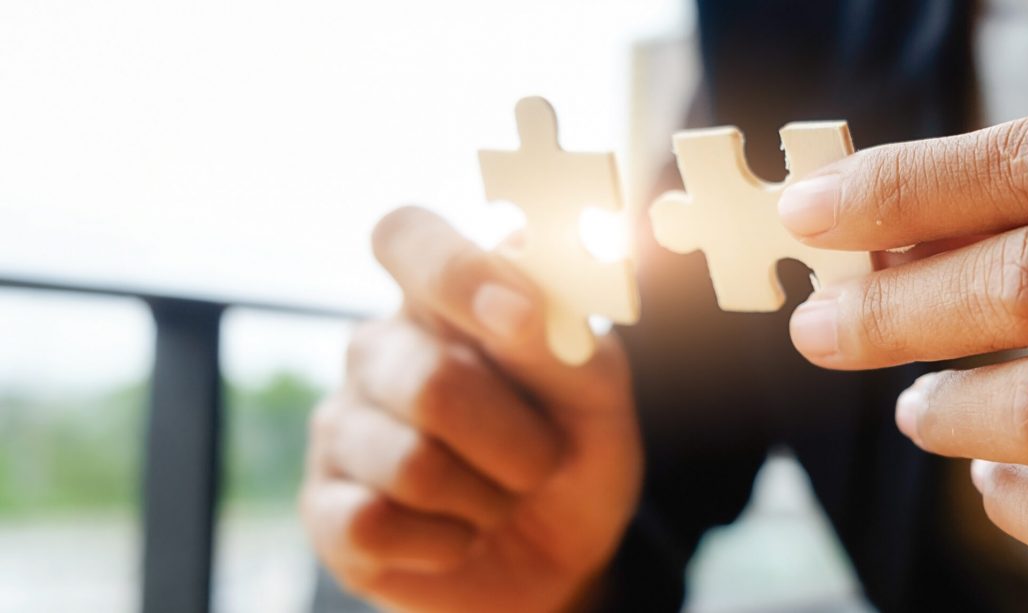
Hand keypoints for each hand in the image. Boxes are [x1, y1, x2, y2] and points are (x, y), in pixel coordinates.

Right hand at [299, 207, 642, 611]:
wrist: (563, 555)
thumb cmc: (572, 449)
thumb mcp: (595, 389)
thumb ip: (560, 329)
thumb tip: (518, 266)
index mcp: (444, 298)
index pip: (406, 236)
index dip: (455, 271)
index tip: (522, 316)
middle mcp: (380, 349)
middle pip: (431, 382)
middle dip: (516, 441)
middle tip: (542, 460)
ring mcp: (342, 427)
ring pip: (412, 466)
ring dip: (489, 499)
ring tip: (498, 498)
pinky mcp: (326, 510)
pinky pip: (377, 525)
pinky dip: (447, 542)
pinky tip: (457, 534)